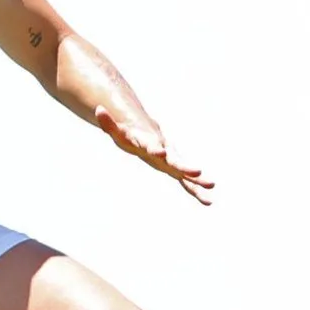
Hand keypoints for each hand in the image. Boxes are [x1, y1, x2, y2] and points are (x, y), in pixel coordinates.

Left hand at [94, 106, 213, 204]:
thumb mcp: (117, 131)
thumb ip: (108, 123)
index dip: (156, 149)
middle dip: (186, 166)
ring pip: (186, 172)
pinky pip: (187, 183)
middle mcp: (165, 153)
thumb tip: (97, 109)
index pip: (152, 146)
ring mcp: (172, 162)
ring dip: (198, 180)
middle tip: (198, 171)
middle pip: (175, 160)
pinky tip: (208, 200)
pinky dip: (197, 190)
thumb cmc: (130, 135)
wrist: (148, 133)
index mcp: (151, 143)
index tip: (161, 153)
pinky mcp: (175, 171)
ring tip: (212, 185)